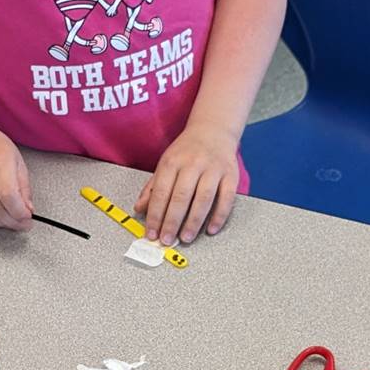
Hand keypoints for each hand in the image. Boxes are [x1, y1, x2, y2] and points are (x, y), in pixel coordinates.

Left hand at [136, 124, 239, 245]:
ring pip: (203, 198)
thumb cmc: (187, 150)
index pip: (161, 192)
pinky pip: (226, 198)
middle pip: (181, 197)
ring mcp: (213, 169)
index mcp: (172, 162)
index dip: (155, 215)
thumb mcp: (166, 163)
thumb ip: (152, 187)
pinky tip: (211, 229)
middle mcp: (193, 164)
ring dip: (194, 221)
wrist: (213, 129)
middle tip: (166, 240)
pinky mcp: (231, 175)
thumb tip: (139, 208)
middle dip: (172, 221)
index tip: (151, 233)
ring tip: (185, 238)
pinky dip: (219, 215)